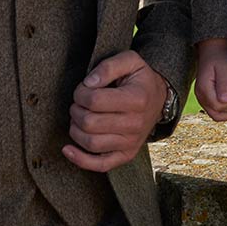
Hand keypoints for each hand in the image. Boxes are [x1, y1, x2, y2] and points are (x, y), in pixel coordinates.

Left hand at [63, 51, 167, 172]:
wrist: (159, 99)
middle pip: (90, 123)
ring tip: (79, 117)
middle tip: (78, 103)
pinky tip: (67, 149)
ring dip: (75, 129)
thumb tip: (89, 83)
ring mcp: (131, 142)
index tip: (83, 89)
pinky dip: (80, 160)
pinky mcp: (126, 155)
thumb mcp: (130, 60)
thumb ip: (108, 67)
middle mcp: (135, 124)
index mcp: (137, 99)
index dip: (80, 93)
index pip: (94, 101)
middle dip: (76, 110)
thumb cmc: (140, 78)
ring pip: (91, 143)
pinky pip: (101, 165)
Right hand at [195, 38, 226, 121]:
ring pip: (213, 114)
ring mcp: (201, 96)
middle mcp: (200, 94)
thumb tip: (225, 101)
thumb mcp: (225, 69)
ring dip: (225, 112)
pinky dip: (222, 109)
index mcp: (204, 88)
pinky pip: (212, 109)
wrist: (213, 51)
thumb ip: (224, 85)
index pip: (218, 107)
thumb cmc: (221, 59)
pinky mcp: (204, 96)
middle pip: (215, 114)